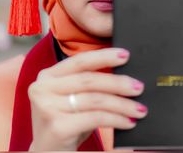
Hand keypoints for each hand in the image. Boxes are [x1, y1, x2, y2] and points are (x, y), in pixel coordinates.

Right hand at [28, 47, 146, 150]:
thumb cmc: (64, 123)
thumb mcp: (71, 98)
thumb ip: (86, 84)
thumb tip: (123, 74)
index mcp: (47, 75)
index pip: (79, 61)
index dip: (103, 56)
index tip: (125, 55)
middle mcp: (43, 88)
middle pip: (89, 79)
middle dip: (118, 82)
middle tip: (138, 87)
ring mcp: (48, 107)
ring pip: (95, 99)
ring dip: (122, 104)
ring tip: (139, 109)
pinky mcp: (58, 126)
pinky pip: (95, 118)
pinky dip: (116, 119)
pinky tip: (128, 122)